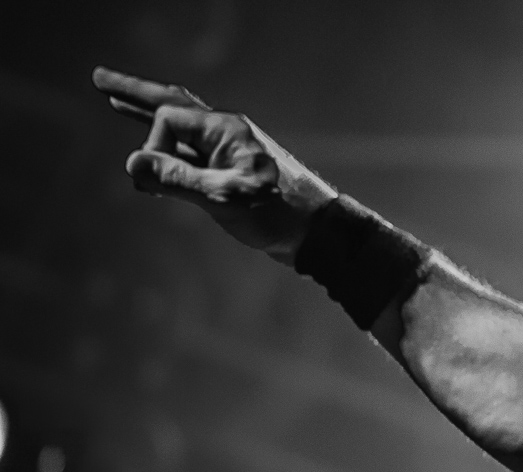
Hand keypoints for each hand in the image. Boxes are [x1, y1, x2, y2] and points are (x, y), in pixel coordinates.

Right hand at [93, 67, 336, 263]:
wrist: (317, 234)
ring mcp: (228, 152)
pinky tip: (154, 151)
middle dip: (134, 93)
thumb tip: (134, 163)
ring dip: (145, 116)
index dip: (152, 148)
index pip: (167, 121)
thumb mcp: (224, 198)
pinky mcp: (230, 172)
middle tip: (98, 80)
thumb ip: (178, 179)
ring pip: (178, 128)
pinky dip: (166, 147)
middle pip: (171, 105)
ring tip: (114, 100)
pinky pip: (189, 151)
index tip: (157, 183)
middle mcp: (226, 133)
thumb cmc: (279, 214)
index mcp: (226, 130)